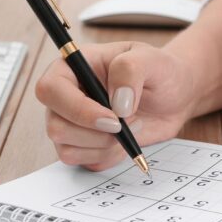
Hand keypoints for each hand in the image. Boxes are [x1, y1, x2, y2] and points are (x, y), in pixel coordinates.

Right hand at [36, 41, 194, 170]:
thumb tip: (115, 105)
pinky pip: (84, 162)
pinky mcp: (82, 144)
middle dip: (95, 133)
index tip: (113, 118)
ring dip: (104, 146)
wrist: (171, 97)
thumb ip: (129, 71)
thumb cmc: (156, 73)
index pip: (50, 90)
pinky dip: (108, 156)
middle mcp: (66, 96)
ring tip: (130, 128)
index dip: (78, 109)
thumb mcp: (150, 59)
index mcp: (72, 67)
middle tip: (128, 123)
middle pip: (56, 126)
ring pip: (67, 149)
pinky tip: (123, 140)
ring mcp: (71, 122)